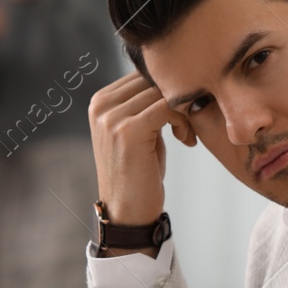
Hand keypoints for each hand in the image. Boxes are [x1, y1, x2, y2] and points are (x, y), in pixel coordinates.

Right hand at [87, 71, 196, 243]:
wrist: (128, 212)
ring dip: (183, 111)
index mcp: (99, 101)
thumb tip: (169, 77)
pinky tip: (186, 140)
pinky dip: (183, 121)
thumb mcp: (136, 131)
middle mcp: (100, 105)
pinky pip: (167, 107)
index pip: (141, 75)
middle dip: (177, 99)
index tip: (180, 117)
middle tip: (188, 126)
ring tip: (186, 135)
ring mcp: (112, 117)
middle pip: (152, 80)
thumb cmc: (138, 172)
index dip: (168, 90)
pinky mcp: (128, 130)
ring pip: (162, 92)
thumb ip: (144, 104)